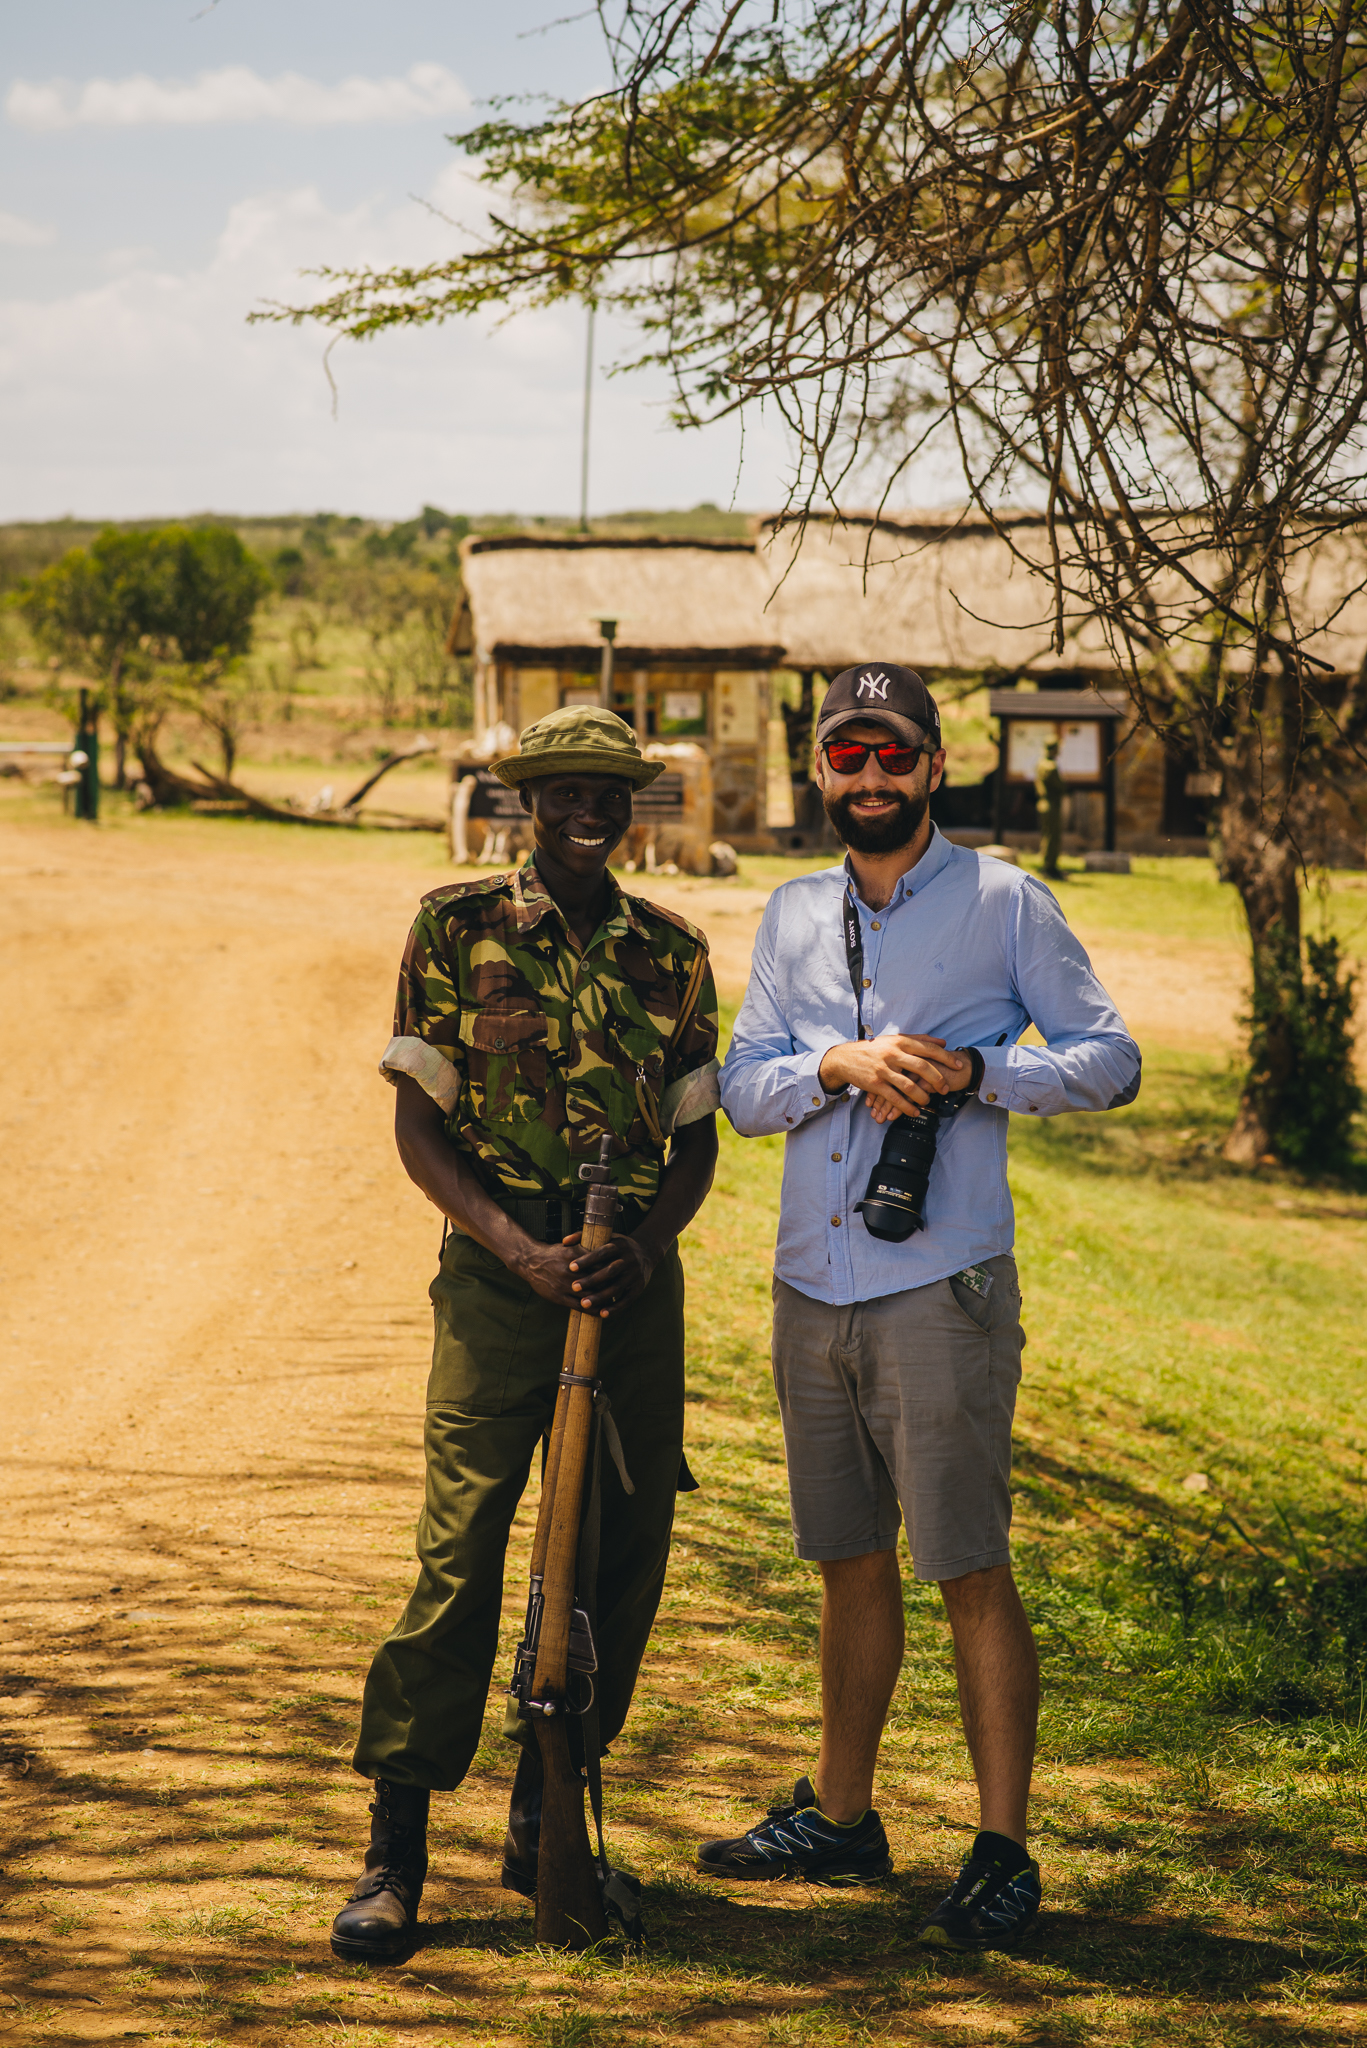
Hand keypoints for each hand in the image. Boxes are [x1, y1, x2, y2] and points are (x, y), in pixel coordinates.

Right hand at [513, 1231, 656, 1315]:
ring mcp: (565, 1285)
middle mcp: (571, 1271)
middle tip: (622, 1289)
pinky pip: (578, 1306)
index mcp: (575, 1256)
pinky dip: (591, 1309)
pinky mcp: (559, 1297)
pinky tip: (599, 1311)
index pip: (598, 1264)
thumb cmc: (553, 1253)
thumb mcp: (569, 1247)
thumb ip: (586, 1249)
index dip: (610, 1270)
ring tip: (614, 1302)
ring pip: (589, 1295)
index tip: (621, 1274)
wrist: (531, 1262)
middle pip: (596, 1280)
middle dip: (609, 1286)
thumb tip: (604, 1250)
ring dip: (602, 1300)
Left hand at [568, 1231, 656, 1315]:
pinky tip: (602, 1314)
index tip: (571, 1267)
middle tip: (574, 1287)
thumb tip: (564, 1241)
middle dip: (591, 1280)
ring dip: (600, 1297)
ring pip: (617, 1287)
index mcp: (619, 1246)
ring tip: (584, 1304)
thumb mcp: (605, 1237)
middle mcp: (629, 1260)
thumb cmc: (617, 1247)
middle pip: (609, 1271)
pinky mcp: (639, 1287)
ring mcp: (635, 1274)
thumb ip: (583, 1238)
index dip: (587, 1260)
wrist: (646, 1253)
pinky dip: (615, 1308)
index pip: (602, 1253)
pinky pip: (627, 1299)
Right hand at [819, 1034, 973, 1124]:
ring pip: (910, 1086)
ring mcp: (883, 1070)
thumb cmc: (874, 1049)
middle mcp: (893, 1054)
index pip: (928, 1049)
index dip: (945, 1058)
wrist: (846, 1058)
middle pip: (922, 1067)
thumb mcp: (895, 1039)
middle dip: (938, 1080)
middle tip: (946, 1088)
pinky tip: (914, 1111)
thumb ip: (919, 1039)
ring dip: (923, 1096)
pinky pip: (895, 1098)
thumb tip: (942, 1041)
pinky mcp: (876, 1084)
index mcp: (900, 1041)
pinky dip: (907, 1107)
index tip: (958, 1065)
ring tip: (929, 1100)